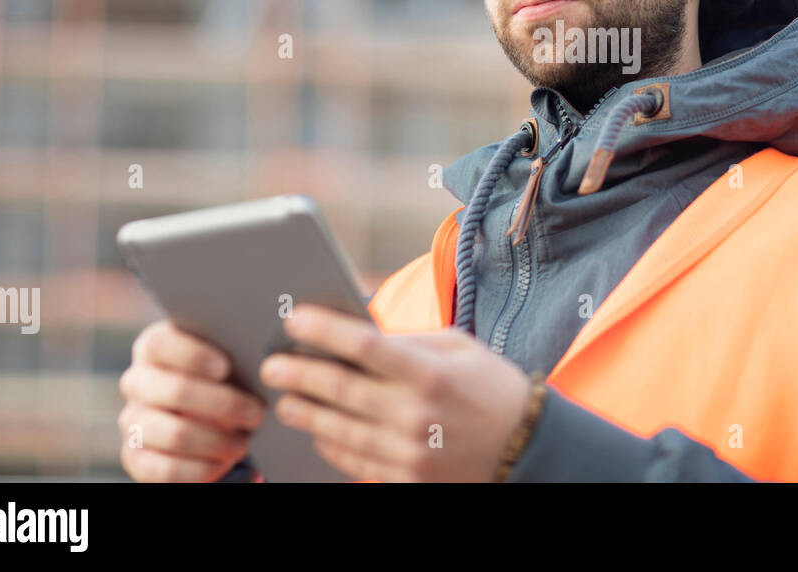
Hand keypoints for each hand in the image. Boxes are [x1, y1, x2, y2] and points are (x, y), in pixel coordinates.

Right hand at [117, 319, 267, 481]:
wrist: (203, 421)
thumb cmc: (221, 380)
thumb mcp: (226, 362)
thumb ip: (234, 354)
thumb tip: (262, 361)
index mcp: (153, 349)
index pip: (158, 345)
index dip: (191, 355)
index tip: (225, 367)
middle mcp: (137, 383)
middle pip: (174, 390)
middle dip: (222, 404)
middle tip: (256, 414)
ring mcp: (132, 421)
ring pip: (175, 433)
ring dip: (216, 441)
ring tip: (243, 444)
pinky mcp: (135, 458)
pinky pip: (167, 469)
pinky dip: (201, 468)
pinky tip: (223, 462)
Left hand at [259, 304, 532, 481]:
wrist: (526, 447)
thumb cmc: (490, 387)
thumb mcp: (459, 348)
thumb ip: (409, 340)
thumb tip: (359, 330)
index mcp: (430, 371)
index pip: (365, 345)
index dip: (324, 331)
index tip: (295, 319)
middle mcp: (415, 413)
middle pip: (341, 390)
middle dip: (299, 375)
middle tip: (271, 366)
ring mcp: (409, 451)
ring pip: (340, 430)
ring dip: (306, 413)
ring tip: (284, 400)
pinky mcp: (407, 478)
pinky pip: (356, 462)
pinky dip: (331, 446)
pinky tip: (318, 431)